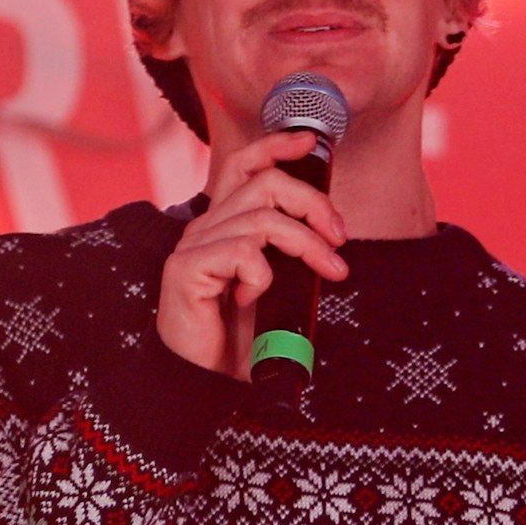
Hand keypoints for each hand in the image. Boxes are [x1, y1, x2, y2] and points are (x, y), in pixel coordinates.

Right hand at [156, 132, 350, 378]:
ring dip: (307, 245)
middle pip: (266, 184)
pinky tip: (254, 300)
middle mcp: (206, 227)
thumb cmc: (244, 334)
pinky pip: (242, 253)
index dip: (276, 145)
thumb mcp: (280, 283)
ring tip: (328, 272)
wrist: (209, 381)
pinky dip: (262, 277)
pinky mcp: (184, 270)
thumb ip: (292, 251)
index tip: (311, 142)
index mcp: (225, 223)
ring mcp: (193, 246)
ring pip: (263, 219)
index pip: (244, 165)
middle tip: (341, 240)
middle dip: (314, 204)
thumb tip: (333, 230)